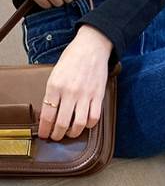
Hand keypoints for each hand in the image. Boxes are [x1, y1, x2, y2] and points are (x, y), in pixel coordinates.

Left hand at [39, 25, 113, 140]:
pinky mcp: (98, 96)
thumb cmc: (72, 59)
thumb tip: (50, 112)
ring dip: (73, 133)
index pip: (47, 114)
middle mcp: (70, 93)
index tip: (44, 134)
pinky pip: (94, 118)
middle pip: (62, 123)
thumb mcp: (55, 74)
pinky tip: (85, 124)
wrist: (91, 48)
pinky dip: (89, 125)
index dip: (45, 128)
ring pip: (78, 124)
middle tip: (56, 137)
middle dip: (57, 134)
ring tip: (70, 134)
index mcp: (55, 86)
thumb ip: (53, 93)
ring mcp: (85, 96)